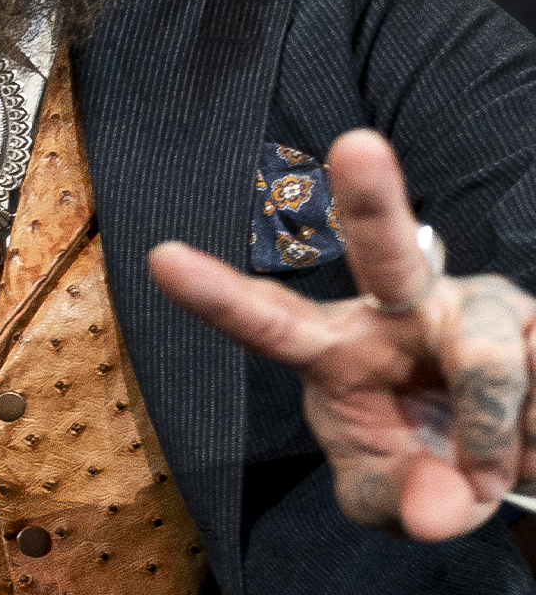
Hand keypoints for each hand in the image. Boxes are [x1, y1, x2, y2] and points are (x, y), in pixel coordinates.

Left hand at [150, 128, 535, 540]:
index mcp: (334, 346)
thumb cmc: (419, 460)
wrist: (503, 458)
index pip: (268, 322)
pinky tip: (528, 437)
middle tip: (356, 147)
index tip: (160, 258)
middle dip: (372, 198)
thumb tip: (436, 510)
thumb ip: (397, 502)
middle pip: (386, 252)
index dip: (218, 295)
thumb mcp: (388, 495)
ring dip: (490, 435)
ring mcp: (474, 305)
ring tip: (490, 464)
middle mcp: (402, 307)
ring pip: (484, 360)